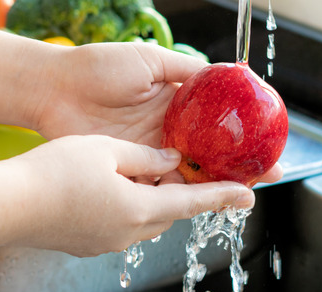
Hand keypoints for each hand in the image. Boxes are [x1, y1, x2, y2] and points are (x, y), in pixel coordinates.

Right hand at [2, 135, 254, 256]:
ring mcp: (106, 243)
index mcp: (140, 209)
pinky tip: (105, 189)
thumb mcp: (106, 150)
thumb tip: (169, 161)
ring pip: (143, 220)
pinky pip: (118, 225)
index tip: (250, 196)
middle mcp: (129, 233)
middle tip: (185, 171)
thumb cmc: (54, 173)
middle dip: (180, 194)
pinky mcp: (86, 245)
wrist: (7, 206)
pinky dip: (125, 208)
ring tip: (139, 173)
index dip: (223, 197)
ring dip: (149, 200)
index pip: (193, 203)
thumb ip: (144, 157)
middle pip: (168, 212)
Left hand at [32, 42, 283, 184]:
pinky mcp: (127, 172)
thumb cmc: (98, 68)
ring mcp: (147, 155)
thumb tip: (223, 74)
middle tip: (264, 179)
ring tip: (238, 194)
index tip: (267, 146)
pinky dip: (175, 195)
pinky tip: (197, 200)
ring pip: (186, 177)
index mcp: (174, 107)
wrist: (54, 88)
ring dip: (211, 187)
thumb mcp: (149, 61)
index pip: (216, 127)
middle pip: (208, 158)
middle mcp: (165, 134)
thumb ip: (185, 70)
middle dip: (237, 170)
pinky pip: (156, 188)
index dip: (240, 138)